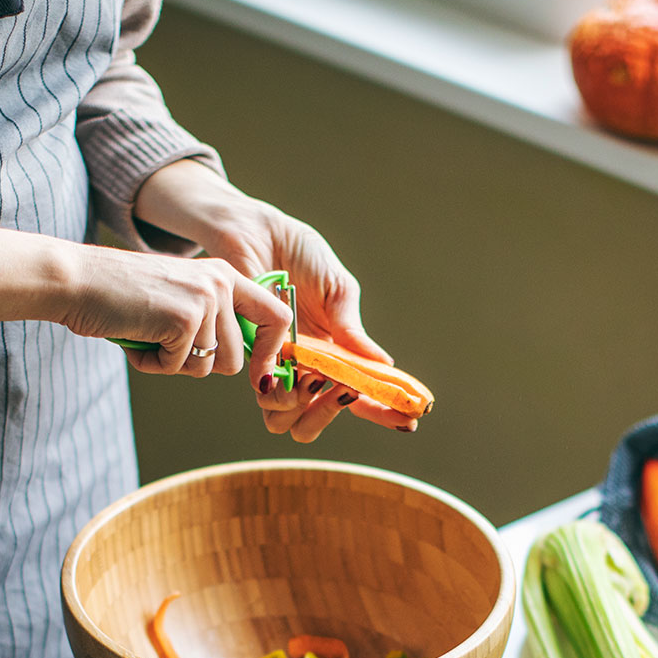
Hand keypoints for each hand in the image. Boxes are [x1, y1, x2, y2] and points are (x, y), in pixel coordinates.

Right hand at [56, 246, 291, 383]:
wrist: (79, 281)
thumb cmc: (121, 297)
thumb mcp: (178, 299)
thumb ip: (210, 322)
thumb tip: (239, 363)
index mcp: (225, 275)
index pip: (276, 316)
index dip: (270, 353)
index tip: (259, 379)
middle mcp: (222, 283)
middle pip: (234, 359)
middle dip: (199, 366)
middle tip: (167, 346)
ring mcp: (205, 300)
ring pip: (206, 368)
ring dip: (172, 365)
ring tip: (148, 336)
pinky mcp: (185, 320)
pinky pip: (177, 368)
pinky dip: (152, 364)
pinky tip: (137, 337)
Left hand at [134, 161, 414, 440]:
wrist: (256, 234)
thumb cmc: (299, 257)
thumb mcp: (338, 291)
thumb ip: (352, 330)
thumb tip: (383, 364)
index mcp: (333, 355)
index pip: (359, 394)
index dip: (382, 413)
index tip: (408, 422)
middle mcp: (303, 368)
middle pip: (315, 420)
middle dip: (332, 412)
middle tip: (345, 390)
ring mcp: (276, 367)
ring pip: (285, 418)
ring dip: (306, 406)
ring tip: (316, 376)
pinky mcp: (249, 357)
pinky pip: (264, 391)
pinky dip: (283, 385)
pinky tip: (296, 362)